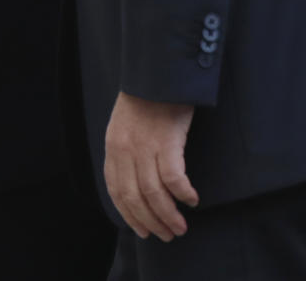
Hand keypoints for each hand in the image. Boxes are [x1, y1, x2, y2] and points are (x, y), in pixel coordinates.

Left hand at [104, 91, 197, 240]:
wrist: (157, 70)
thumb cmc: (146, 97)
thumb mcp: (124, 124)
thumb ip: (126, 150)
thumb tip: (136, 181)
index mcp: (113, 147)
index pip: (117, 192)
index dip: (130, 216)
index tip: (142, 231)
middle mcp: (126, 150)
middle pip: (135, 198)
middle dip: (151, 222)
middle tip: (167, 235)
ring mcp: (145, 146)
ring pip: (154, 194)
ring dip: (168, 216)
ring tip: (180, 228)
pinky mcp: (167, 141)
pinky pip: (174, 178)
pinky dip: (182, 194)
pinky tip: (191, 200)